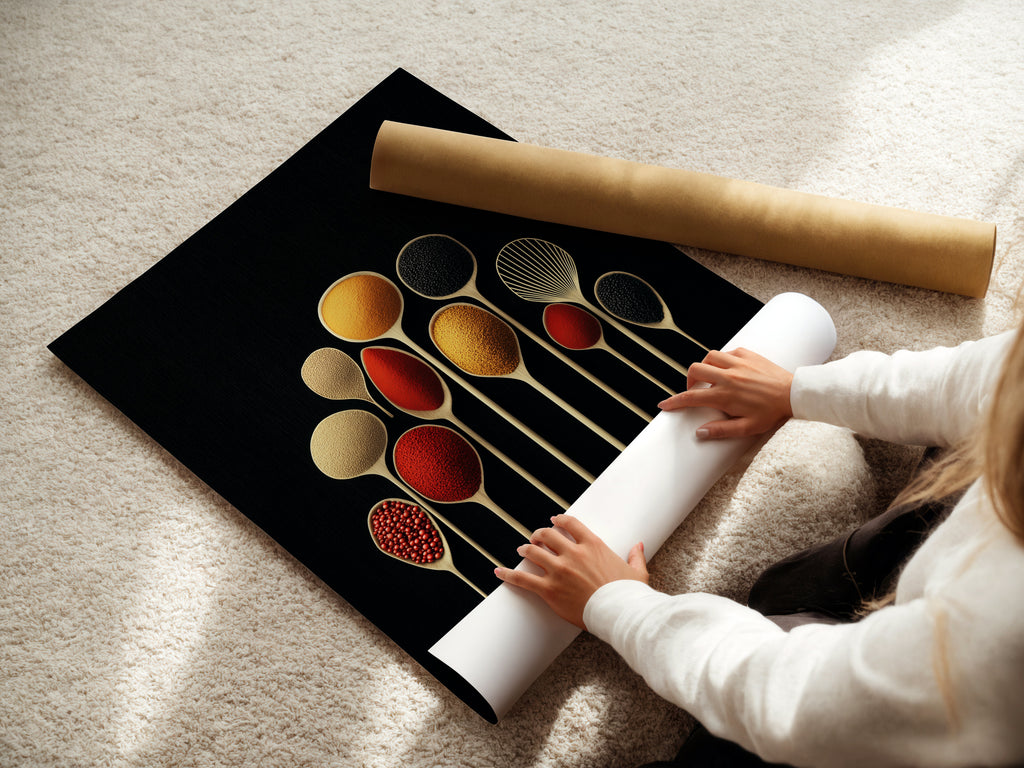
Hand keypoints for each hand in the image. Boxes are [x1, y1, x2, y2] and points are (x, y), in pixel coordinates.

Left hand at [494, 515, 647, 629]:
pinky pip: (523, 579)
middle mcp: (573, 554)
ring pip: (533, 552)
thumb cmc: (629, 595)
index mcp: (593, 545)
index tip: (553, 521)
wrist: (620, 613)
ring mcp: (559, 571)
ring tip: (521, 550)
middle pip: (548, 535)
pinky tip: (498, 571)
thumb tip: (639, 545)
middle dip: (539, 535)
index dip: (559, 520)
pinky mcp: (549, 589)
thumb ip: (635, 556)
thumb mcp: (636, 572)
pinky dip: (508, 574)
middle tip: (535, 538)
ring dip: (525, 549)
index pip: (570, 524)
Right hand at [658, 347, 793, 439]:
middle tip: (694, 390)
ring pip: (709, 357)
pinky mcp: (748, 354)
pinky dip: (722, 359)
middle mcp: (728, 376)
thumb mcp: (747, 428)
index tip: (664, 405)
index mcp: (725, 395)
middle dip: (689, 381)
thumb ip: (722, 430)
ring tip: (710, 378)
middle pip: (695, 370)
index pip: (691, 398)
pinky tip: (728, 369)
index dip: (674, 402)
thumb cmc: (772, 413)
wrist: (794, 394)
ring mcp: (738, 363)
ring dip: (705, 367)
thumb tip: (700, 433)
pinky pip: (727, 352)